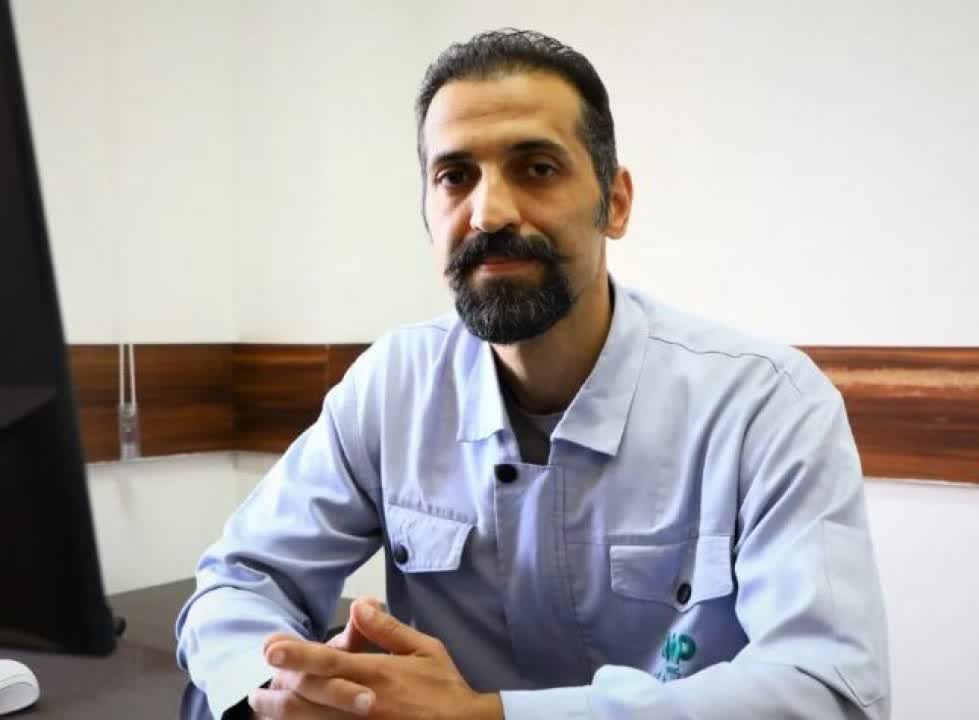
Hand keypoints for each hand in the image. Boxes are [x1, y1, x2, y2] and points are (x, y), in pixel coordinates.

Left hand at [249, 600, 502, 719]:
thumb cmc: (443, 688)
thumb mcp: (424, 649)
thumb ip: (388, 630)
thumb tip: (362, 606)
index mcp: (378, 675)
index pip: (330, 663)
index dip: (297, 655)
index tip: (270, 648)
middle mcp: (364, 704)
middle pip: (311, 698)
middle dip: (279, 690)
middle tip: (255, 687)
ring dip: (283, 716)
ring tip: (263, 705)